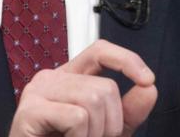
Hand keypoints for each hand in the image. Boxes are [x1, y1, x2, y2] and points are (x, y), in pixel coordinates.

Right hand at [8, 39, 157, 136]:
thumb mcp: (105, 131)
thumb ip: (127, 112)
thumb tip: (149, 88)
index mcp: (70, 78)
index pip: (100, 51)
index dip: (126, 60)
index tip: (147, 80)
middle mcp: (53, 79)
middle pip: (104, 86)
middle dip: (110, 123)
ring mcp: (38, 92)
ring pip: (93, 100)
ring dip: (96, 134)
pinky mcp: (30, 110)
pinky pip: (76, 117)